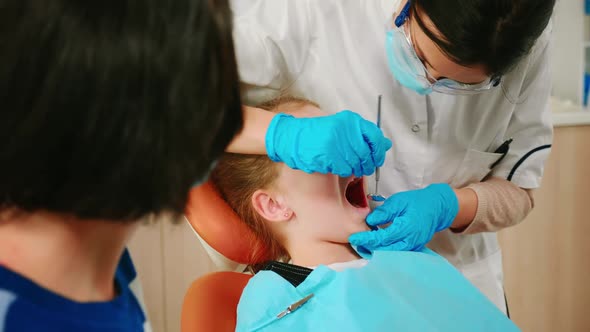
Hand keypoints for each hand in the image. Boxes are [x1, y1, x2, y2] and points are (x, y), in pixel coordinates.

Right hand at [266, 111, 391, 176]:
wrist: (292, 137)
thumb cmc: (317, 133)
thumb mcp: (341, 127)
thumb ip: (363, 135)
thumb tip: (385, 144)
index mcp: (350, 121)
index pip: (375, 137)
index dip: (378, 151)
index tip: (376, 158)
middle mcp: (346, 130)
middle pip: (367, 154)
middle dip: (367, 164)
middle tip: (362, 167)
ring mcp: (337, 144)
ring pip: (356, 163)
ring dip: (355, 169)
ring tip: (346, 166)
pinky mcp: (329, 156)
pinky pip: (344, 169)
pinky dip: (343, 171)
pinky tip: (337, 167)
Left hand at [349, 184, 458, 251]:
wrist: (437, 207)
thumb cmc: (417, 202)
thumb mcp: (399, 201)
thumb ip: (384, 212)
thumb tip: (369, 221)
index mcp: (406, 228)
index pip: (382, 238)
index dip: (366, 239)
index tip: (353, 238)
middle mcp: (410, 241)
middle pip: (385, 250)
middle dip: (369, 248)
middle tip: (356, 243)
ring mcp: (413, 246)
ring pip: (391, 254)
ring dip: (376, 250)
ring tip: (363, 244)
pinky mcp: (414, 247)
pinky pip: (397, 252)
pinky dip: (386, 250)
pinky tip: (377, 244)